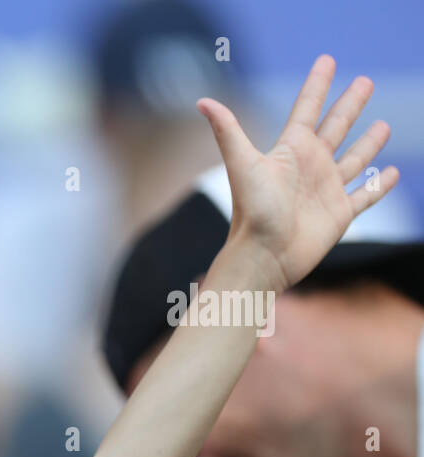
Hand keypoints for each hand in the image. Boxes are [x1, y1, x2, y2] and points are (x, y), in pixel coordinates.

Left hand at [198, 54, 398, 291]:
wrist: (263, 258)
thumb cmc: (252, 213)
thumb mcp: (243, 165)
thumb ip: (227, 131)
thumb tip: (202, 101)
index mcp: (290, 151)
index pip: (307, 108)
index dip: (317, 85)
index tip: (327, 61)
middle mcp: (310, 166)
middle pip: (336, 126)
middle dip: (350, 104)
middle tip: (365, 81)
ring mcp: (326, 189)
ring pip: (354, 158)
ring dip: (369, 142)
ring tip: (383, 124)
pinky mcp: (340, 213)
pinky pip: (366, 195)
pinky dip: (378, 185)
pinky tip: (390, 173)